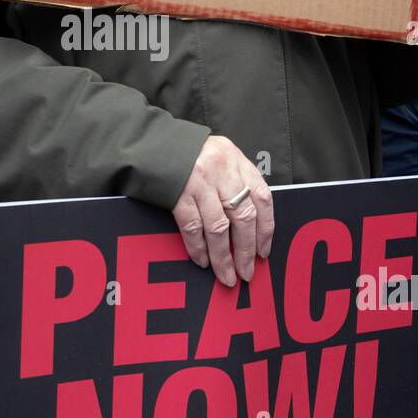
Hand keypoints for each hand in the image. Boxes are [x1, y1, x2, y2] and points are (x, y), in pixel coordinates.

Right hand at [172, 135, 273, 286]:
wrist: (151, 143)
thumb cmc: (189, 153)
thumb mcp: (221, 157)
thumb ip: (237, 181)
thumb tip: (250, 224)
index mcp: (236, 161)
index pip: (262, 199)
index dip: (265, 229)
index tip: (263, 251)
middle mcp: (221, 171)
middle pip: (243, 217)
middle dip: (246, 250)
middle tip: (247, 272)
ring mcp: (199, 183)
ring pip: (218, 228)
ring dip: (223, 257)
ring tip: (226, 275)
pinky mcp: (177, 195)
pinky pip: (192, 227)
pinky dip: (199, 247)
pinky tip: (202, 260)